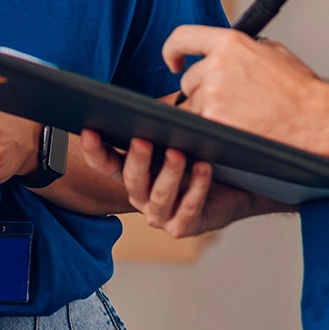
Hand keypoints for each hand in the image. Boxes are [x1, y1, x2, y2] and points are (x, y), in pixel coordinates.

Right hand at [79, 132, 276, 237]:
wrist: (239, 186)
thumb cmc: (202, 156)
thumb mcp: (178, 137)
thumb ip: (159, 124)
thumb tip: (147, 102)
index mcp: (132, 174)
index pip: (105, 163)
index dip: (94, 150)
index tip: (89, 130)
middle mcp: (140, 197)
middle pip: (131, 180)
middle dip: (137, 159)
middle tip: (142, 139)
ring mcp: (160, 215)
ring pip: (158, 196)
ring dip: (169, 174)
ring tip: (180, 153)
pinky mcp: (183, 227)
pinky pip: (188, 209)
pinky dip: (197, 188)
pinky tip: (204, 168)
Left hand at [163, 26, 328, 152]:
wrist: (313, 117)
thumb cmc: (299, 88)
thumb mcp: (271, 51)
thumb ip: (241, 48)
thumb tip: (226, 53)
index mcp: (229, 43)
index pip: (182, 38)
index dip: (172, 50)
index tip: (173, 60)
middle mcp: (217, 66)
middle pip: (188, 80)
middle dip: (202, 89)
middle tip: (228, 97)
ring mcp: (213, 95)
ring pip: (193, 105)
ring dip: (208, 109)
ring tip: (239, 112)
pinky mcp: (214, 121)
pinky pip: (200, 123)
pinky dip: (213, 126)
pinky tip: (236, 124)